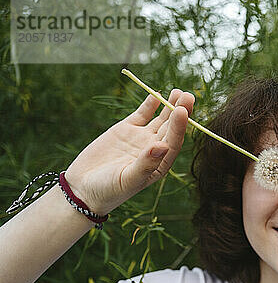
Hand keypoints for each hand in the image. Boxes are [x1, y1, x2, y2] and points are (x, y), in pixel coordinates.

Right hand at [64, 90, 194, 214]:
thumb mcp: (127, 179)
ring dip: (170, 106)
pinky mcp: (126, 130)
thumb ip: (145, 164)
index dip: (179, 126)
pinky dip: (150, 104)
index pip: (173, 142)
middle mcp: (154, 150)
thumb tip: (163, 147)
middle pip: (171, 128)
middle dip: (180, 112)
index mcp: (159, 164)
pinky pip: (142, 114)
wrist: (83, 188)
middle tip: (188, 96)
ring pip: (160, 119)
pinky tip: (158, 94)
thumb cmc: (108, 191)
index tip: (182, 110)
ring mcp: (141, 138)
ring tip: (179, 91)